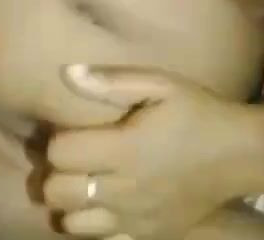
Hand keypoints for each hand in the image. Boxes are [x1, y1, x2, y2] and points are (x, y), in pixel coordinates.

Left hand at [44, 65, 259, 239]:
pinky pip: (102, 239)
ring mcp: (137, 218)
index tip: (71, 134)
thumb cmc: (198, 115)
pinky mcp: (149, 234)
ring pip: (73, 223)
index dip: (57, 142)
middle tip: (71, 162)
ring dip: (71, 204)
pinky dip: (94, 224)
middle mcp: (127, 189)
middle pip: (58, 192)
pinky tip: (103, 205)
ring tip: (82, 185)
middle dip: (55, 174)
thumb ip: (112, 81)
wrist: (242, 156)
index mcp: (126, 150)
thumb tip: (68, 74)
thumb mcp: (161, 86)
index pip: (59, 154)